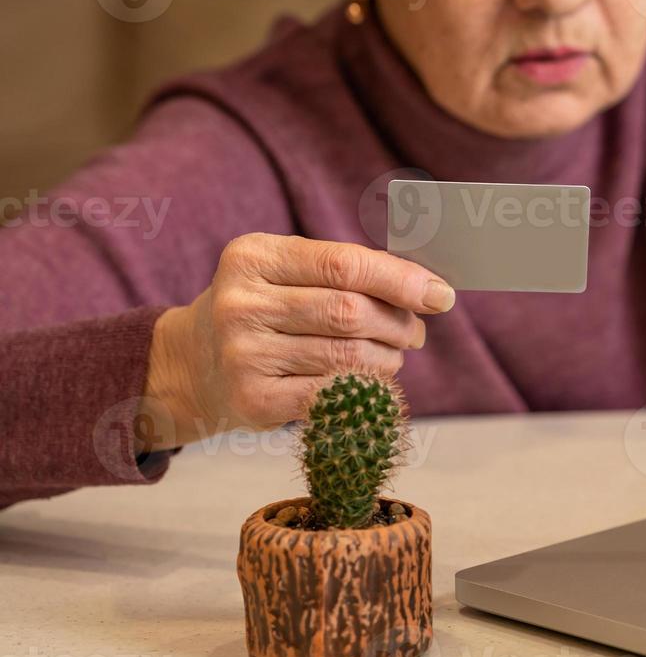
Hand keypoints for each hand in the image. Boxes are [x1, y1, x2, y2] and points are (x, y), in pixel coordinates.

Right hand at [136, 234, 455, 451]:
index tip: (442, 295)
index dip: (402, 280)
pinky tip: (370, 383)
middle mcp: (241, 304)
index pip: (344, 264)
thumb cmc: (263, 310)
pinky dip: (366, 389)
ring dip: (388, 359)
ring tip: (392, 356)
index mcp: (254, 257)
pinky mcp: (253, 400)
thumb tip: (428, 287)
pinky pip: (334, 395)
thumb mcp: (286, 273)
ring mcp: (243, 355)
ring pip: (348, 357)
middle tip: (416, 332)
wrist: (192, 366)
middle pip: (350, 312)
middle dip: (399, 323)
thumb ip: (346, 272)